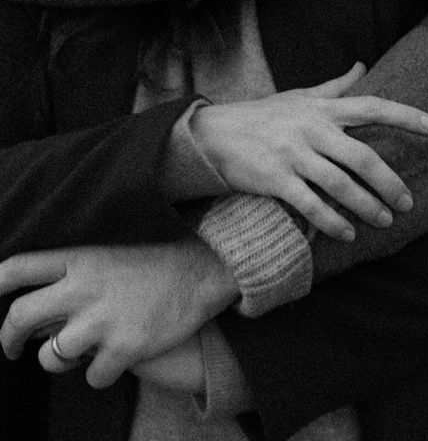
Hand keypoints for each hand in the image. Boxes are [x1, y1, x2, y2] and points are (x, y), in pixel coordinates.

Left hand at [0, 240, 237, 388]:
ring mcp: (102, 319)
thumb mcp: (107, 253)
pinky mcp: (124, 348)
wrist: (203, 270)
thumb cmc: (152, 263)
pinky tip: (116, 358)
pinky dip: (100, 373)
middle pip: (19, 318)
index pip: (16, 269)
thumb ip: (72, 275)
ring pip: (51, 357)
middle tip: (14, 348)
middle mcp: (83, 287)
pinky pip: (91, 377)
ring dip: (60, 361)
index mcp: (78, 258)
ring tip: (80, 351)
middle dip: (9, 339)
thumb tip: (39, 304)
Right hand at [192, 62, 427, 240]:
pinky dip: (332, 221)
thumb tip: (363, 65)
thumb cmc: (265, 115)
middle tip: (409, 202)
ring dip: (367, 205)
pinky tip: (348, 233)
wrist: (215, 133)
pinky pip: (310, 204)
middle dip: (389, 181)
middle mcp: (312, 128)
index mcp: (322, 107)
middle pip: (362, 155)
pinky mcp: (275, 178)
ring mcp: (293, 154)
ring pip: (340, 184)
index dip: (405, 115)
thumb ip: (336, 85)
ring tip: (385, 220)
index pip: (372, 106)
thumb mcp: (300, 95)